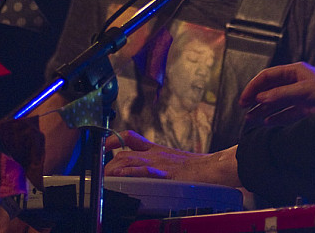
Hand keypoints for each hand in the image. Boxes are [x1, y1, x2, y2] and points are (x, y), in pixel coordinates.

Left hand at [104, 131, 239, 186]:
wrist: (214, 167)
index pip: (129, 138)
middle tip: (100, 173)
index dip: (113, 141)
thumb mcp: (173, 158)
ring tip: (103, 177)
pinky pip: (143, 171)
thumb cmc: (197, 167)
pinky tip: (119, 176)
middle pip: (124, 152)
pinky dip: (129, 172)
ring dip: (113, 170)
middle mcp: (155, 154)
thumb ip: (159, 159)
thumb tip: (145, 165)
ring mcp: (159, 163)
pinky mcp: (166, 173)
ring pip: (129, 161)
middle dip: (108, 163)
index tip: (103, 147)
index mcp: (156, 149)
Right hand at [239, 61, 314, 125]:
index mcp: (294, 71)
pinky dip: (275, 118)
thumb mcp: (303, 91)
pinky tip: (266, 123)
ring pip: (275, 102)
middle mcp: (295, 82)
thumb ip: (280, 95)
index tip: (244, 98)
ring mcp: (299, 96)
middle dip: (256, 98)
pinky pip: (285, 113)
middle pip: (269, 89)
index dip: (254, 86)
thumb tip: (259, 99)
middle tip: (242, 108)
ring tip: (249, 119)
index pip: (268, 76)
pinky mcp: (305, 109)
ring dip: (262, 109)